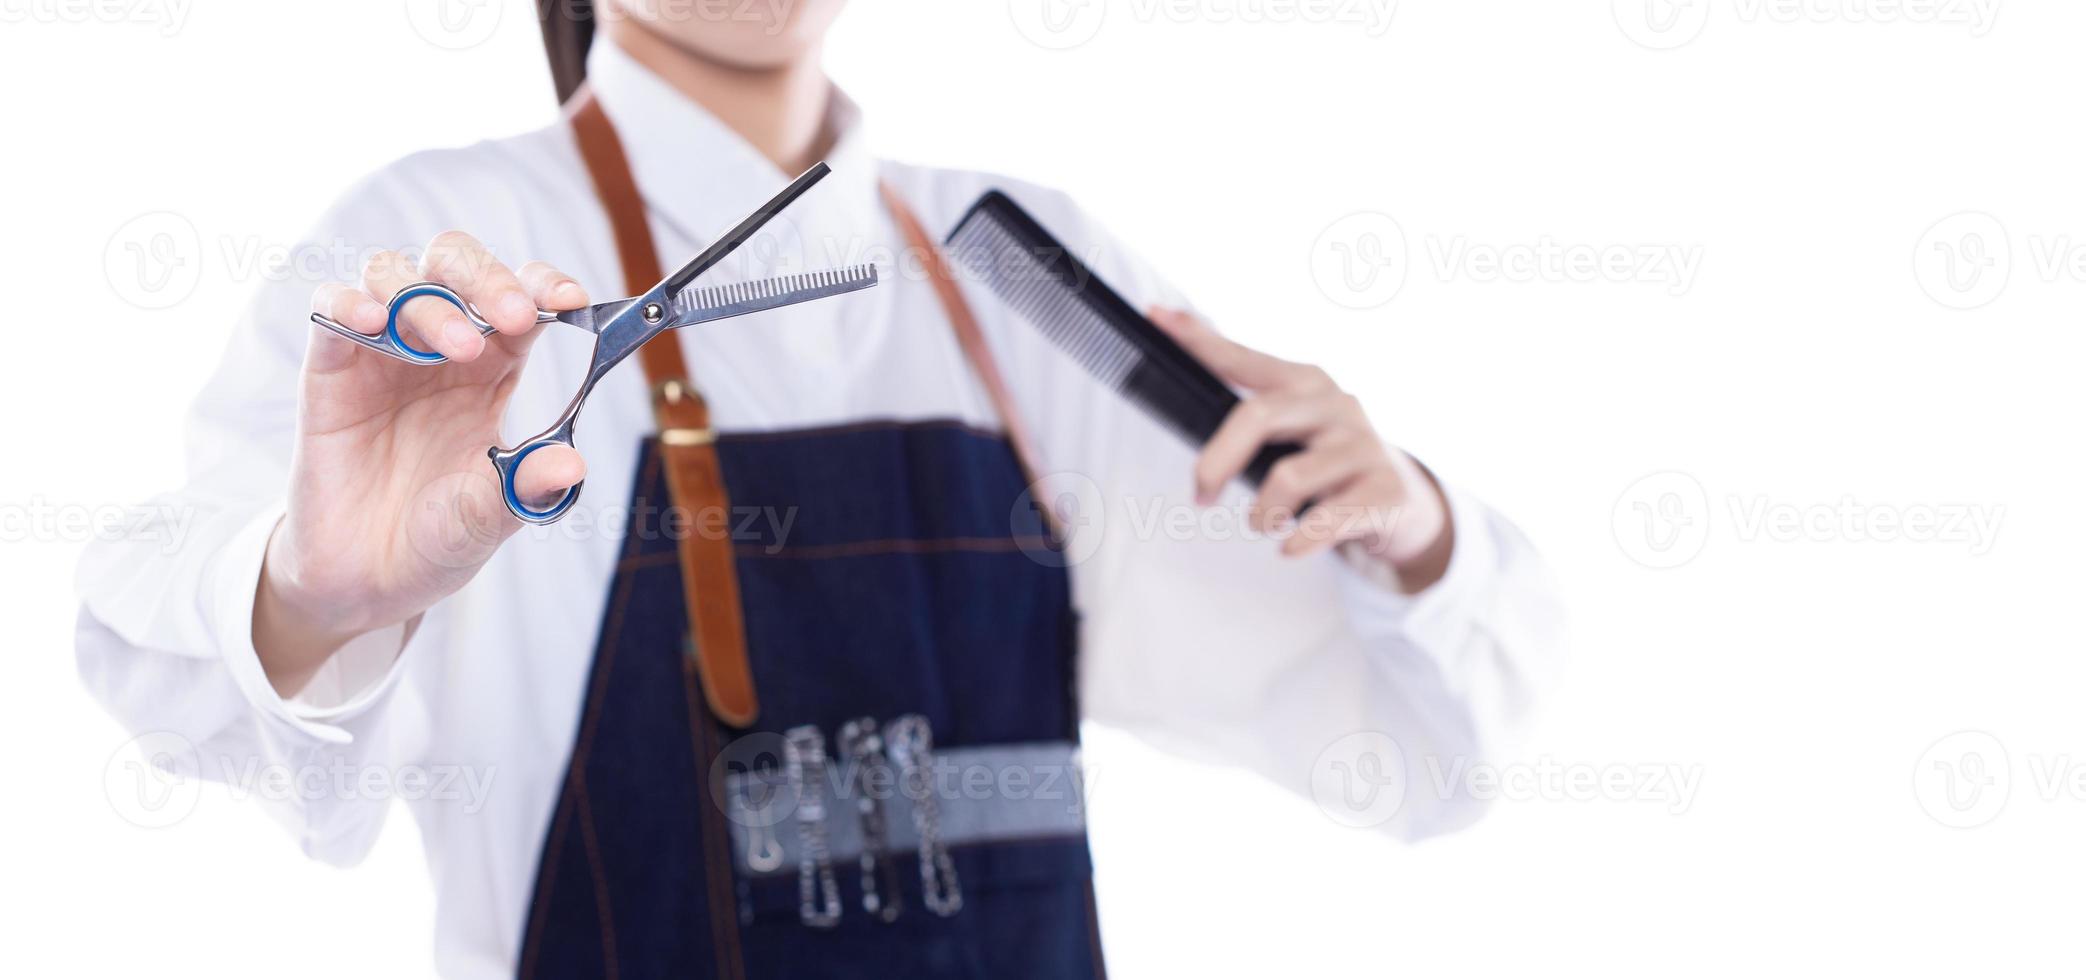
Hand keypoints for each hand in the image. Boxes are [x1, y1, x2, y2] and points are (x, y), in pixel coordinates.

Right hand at [254, 231, 590, 693]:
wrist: (366, 580)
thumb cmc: (438, 536)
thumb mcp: (491, 517)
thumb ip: (527, 488)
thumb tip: (573, 465)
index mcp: (492, 369)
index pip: (523, 299)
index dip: (545, 285)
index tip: (571, 301)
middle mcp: (438, 348)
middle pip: (458, 266)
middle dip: (488, 277)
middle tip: (511, 316)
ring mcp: (381, 353)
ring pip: (397, 274)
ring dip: (430, 298)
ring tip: (456, 346)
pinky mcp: (329, 369)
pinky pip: (331, 308)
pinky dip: (350, 302)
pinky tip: (374, 321)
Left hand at [1149, 307, 1453, 592]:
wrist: (1405, 501)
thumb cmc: (1329, 462)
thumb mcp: (1294, 429)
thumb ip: (1248, 413)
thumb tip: (1185, 387)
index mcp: (1306, 382)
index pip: (1243, 358)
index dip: (1200, 340)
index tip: (1156, 317)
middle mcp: (1336, 404)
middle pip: (1257, 416)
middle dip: (1215, 462)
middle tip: (1201, 496)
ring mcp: (1364, 445)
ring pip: (1288, 478)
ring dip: (1263, 514)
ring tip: (1266, 523)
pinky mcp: (1385, 488)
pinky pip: (1327, 520)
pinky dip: (1300, 540)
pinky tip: (1291, 547)